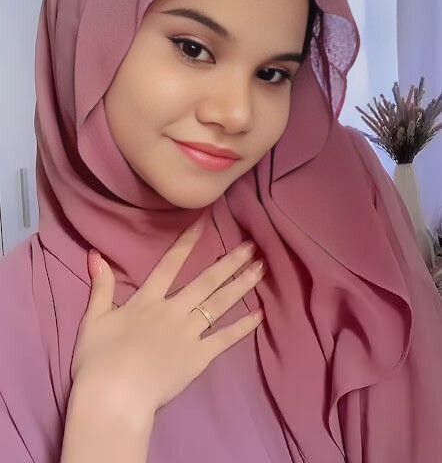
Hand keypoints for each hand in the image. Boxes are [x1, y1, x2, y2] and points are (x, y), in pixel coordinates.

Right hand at [70, 215, 265, 432]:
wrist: (114, 398)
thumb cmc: (98, 361)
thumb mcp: (94, 319)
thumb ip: (101, 287)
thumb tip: (96, 255)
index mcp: (148, 300)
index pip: (171, 264)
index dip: (188, 242)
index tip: (206, 222)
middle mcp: (173, 310)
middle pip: (206, 281)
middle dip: (230, 262)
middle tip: (252, 246)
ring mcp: (189, 333)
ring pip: (219, 304)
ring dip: (241, 285)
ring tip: (260, 270)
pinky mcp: (199, 358)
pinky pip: (225, 339)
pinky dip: (243, 326)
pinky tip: (259, 314)